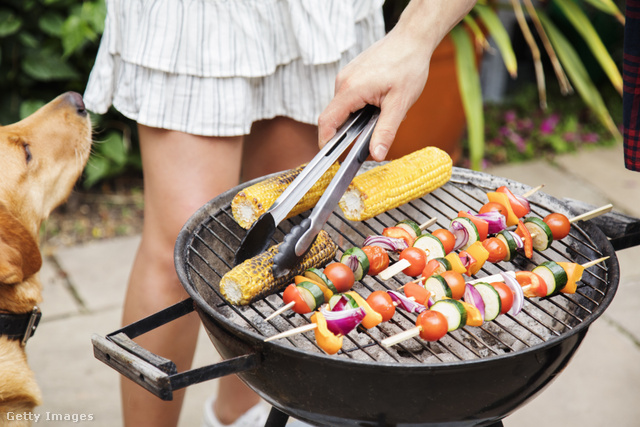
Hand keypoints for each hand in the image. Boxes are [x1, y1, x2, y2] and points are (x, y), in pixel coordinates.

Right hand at [318, 28, 430, 161]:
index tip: (332, 158)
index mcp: (349, 89)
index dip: (326, 143)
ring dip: (359, 119)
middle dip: (350, 132)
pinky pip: (350, 97)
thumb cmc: (408, 65)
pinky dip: (362, 107)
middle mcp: (342, 82)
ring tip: (384, 113)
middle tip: (372, 138)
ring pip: (344, 108)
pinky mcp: (352, 74)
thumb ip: (386, 131)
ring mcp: (346, 77)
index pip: (327, 122)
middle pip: (334, 117)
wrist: (412, 38)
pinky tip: (382, 102)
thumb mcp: (400, 103)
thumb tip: (376, 154)